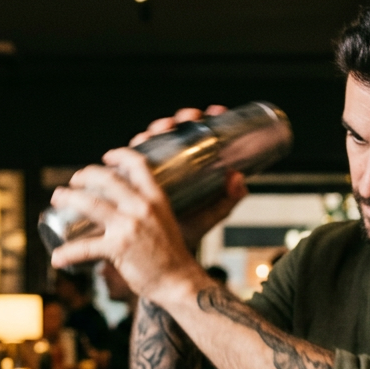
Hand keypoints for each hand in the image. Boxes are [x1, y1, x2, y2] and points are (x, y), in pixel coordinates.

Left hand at [49, 148, 241, 303]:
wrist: (179, 283)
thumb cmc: (173, 257)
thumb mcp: (167, 224)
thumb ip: (150, 214)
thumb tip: (129, 211)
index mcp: (157, 199)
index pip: (138, 165)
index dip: (119, 155)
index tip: (106, 157)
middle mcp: (142, 208)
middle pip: (107, 179)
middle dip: (84, 175)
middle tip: (74, 181)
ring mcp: (129, 227)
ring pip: (90, 204)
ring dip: (68, 197)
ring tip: (57, 198)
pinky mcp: (118, 248)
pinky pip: (85, 247)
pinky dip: (67, 253)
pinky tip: (57, 258)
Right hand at [128, 106, 247, 247]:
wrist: (162, 256)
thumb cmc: (185, 233)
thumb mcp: (208, 215)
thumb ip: (226, 200)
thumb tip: (239, 180)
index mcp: (192, 166)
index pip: (199, 135)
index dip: (207, 119)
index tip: (216, 112)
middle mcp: (171, 162)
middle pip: (176, 131)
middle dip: (182, 118)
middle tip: (188, 118)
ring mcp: (151, 169)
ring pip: (154, 139)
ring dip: (159, 128)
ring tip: (164, 128)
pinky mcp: (131, 179)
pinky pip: (130, 158)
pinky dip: (133, 147)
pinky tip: (137, 142)